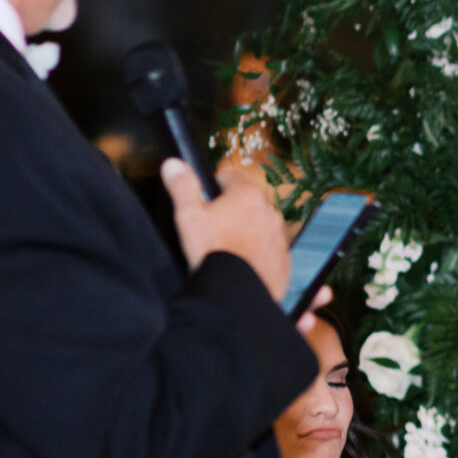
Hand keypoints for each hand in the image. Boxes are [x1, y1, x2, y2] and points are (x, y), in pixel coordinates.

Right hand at [164, 159, 294, 299]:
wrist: (236, 294)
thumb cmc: (211, 251)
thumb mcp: (188, 215)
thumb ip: (182, 186)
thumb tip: (173, 163)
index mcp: (246, 195)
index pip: (232, 176)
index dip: (216, 185)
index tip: (206, 198)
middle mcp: (269, 213)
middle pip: (248, 203)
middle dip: (233, 211)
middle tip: (213, 229)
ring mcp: (280, 238)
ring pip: (261, 227)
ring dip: (248, 233)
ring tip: (227, 250)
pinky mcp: (284, 262)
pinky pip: (271, 252)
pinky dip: (259, 255)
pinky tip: (242, 266)